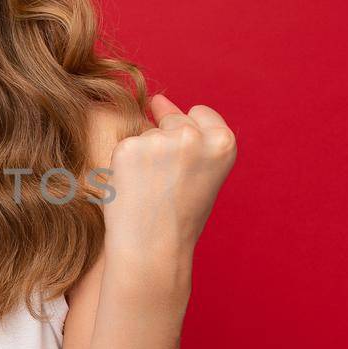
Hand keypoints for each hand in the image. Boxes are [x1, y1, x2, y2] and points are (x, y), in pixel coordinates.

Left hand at [102, 94, 236, 259]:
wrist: (153, 249)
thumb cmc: (180, 217)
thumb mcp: (205, 173)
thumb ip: (193, 137)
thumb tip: (157, 99)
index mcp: (223, 142)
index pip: (201, 113)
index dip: (190, 139)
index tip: (185, 164)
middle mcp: (194, 136)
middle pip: (172, 121)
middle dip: (165, 146)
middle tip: (166, 187)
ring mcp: (159, 141)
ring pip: (146, 134)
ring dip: (143, 157)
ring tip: (150, 192)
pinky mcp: (128, 148)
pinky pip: (125, 146)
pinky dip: (124, 165)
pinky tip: (132, 189)